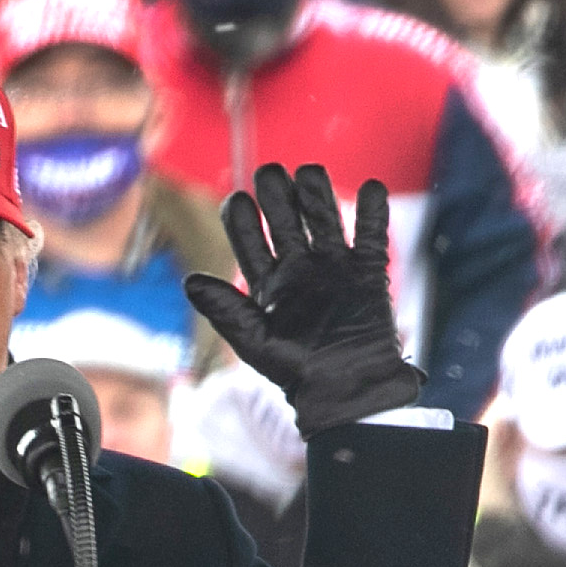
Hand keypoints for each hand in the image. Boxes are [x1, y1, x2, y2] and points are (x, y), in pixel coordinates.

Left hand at [185, 163, 423, 436]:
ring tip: (311, 174)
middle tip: (272, 174)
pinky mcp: (368, 274)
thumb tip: (191, 281)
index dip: (242, 216)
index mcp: (269, 283)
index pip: (250, 237)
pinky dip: (375, 211)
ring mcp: (334, 268)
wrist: (348, 392)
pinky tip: (372, 189)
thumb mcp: (255, 342)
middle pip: (286, 217)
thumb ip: (226, 310)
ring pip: (325, 216)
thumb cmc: (297, 374)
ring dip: (318, 192)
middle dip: (277, 192)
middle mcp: (300, 269)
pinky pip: (371, 235)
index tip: (239, 201)